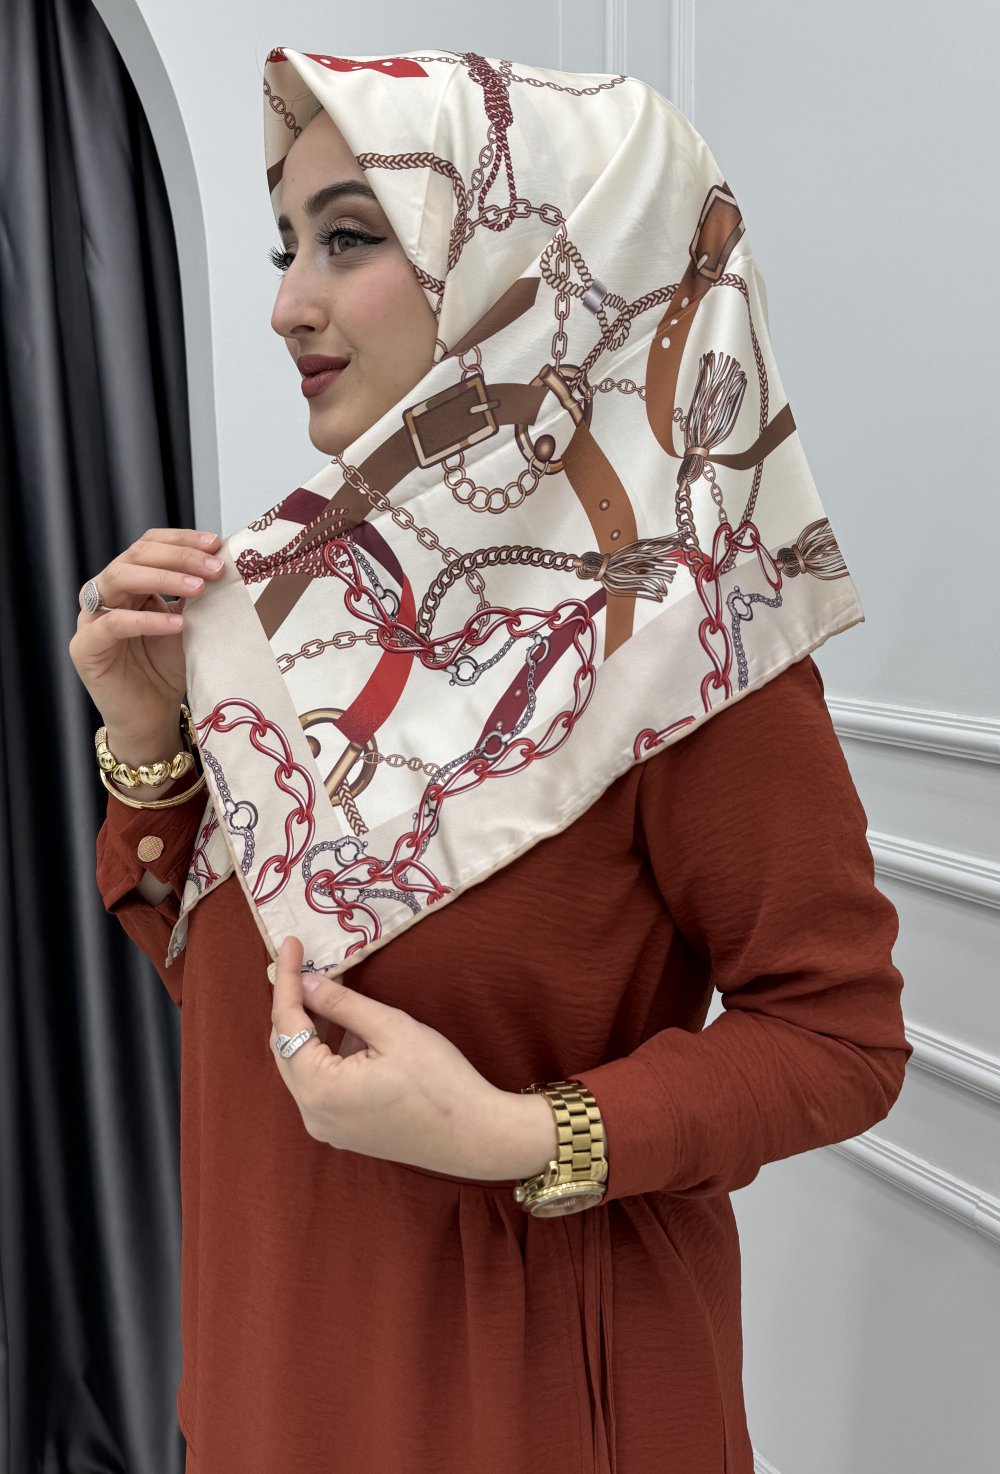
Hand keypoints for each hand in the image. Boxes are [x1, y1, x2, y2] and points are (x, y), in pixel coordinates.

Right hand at [68, 527, 225, 763]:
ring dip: (162, 578)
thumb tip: (224, 563)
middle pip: (134, 557)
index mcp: (129, 584)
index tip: (215, 543)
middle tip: (213, 567)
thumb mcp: (188, 625)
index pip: (148, 545)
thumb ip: (195, 595)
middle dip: (178, 557)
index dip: (180, 540)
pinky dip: (147, 620)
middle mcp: (106, 595)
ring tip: (199, 588)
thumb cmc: (167, 671)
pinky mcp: (86, 648)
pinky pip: (114, 624)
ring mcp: (92, 620)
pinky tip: (177, 623)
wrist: (152, 719)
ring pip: (118, 579)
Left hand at [269, 937, 556, 1179]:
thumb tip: (306, 983)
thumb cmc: (440, 1081)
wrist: (475, 1136)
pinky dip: (329, 1054)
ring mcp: (327, 1128)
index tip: (290, 943)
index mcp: (320, 1089)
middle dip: (296, 1004)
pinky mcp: (344, 1132)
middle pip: (286, 1048)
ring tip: (336, 992)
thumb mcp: (391, 1029)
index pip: (286, 1024)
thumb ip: (342, 1004)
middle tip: (308, 964)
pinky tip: (354, 1032)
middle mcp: (312, 1114)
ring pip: (304, 1066)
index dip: (286, 980)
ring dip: (315, 1029)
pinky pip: (322, 1085)